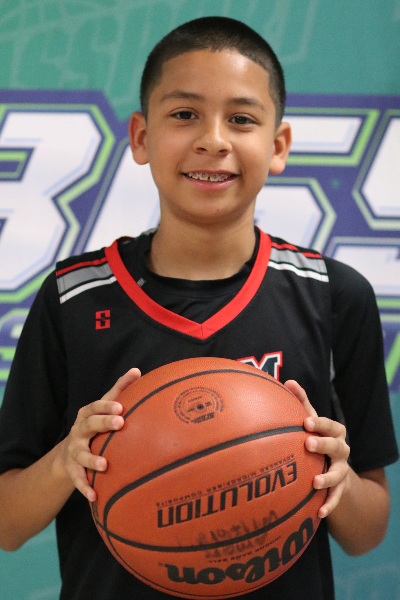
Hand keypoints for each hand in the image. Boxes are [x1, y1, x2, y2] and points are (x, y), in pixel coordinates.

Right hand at [61, 368, 140, 501]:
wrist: (68, 452)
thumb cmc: (95, 425)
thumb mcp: (104, 407)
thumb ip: (120, 389)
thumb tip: (137, 371)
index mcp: (87, 414)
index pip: (95, 406)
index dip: (106, 406)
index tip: (120, 407)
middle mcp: (79, 431)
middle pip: (88, 425)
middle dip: (103, 423)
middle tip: (120, 423)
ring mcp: (74, 450)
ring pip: (80, 454)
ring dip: (91, 459)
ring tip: (104, 465)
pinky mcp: (72, 469)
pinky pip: (77, 479)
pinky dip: (85, 488)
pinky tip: (95, 496)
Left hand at [284, 380, 349, 517]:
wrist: (337, 469)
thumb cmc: (317, 438)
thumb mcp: (311, 422)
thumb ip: (302, 403)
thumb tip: (288, 381)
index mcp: (335, 432)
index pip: (330, 425)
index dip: (319, 423)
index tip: (305, 422)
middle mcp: (342, 450)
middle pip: (336, 446)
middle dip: (324, 444)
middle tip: (308, 444)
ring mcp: (342, 470)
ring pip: (339, 474)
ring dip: (328, 477)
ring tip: (316, 482)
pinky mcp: (340, 489)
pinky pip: (336, 498)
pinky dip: (329, 505)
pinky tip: (319, 513)